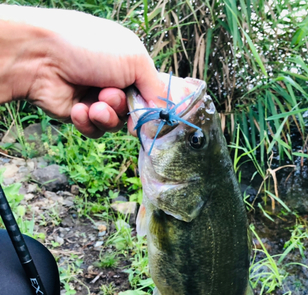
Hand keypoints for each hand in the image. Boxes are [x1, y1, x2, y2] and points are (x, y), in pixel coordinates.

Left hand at [0, 5, 165, 137]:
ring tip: (94, 103)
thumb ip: (156, 89)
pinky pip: (95, 131)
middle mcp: (115, 83)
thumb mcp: (135, 59)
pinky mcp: (80, 116)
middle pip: (135, 113)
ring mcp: (97, 100)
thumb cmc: (90, 47)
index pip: (151, 94)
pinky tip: (78, 108)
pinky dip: (88, 122)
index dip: (153, 106)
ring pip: (116, 125)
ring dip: (107, 116)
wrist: (41, 56)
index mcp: (130, 65)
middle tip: (111, 97)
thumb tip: (162, 117)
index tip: (154, 114)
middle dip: (125, 109)